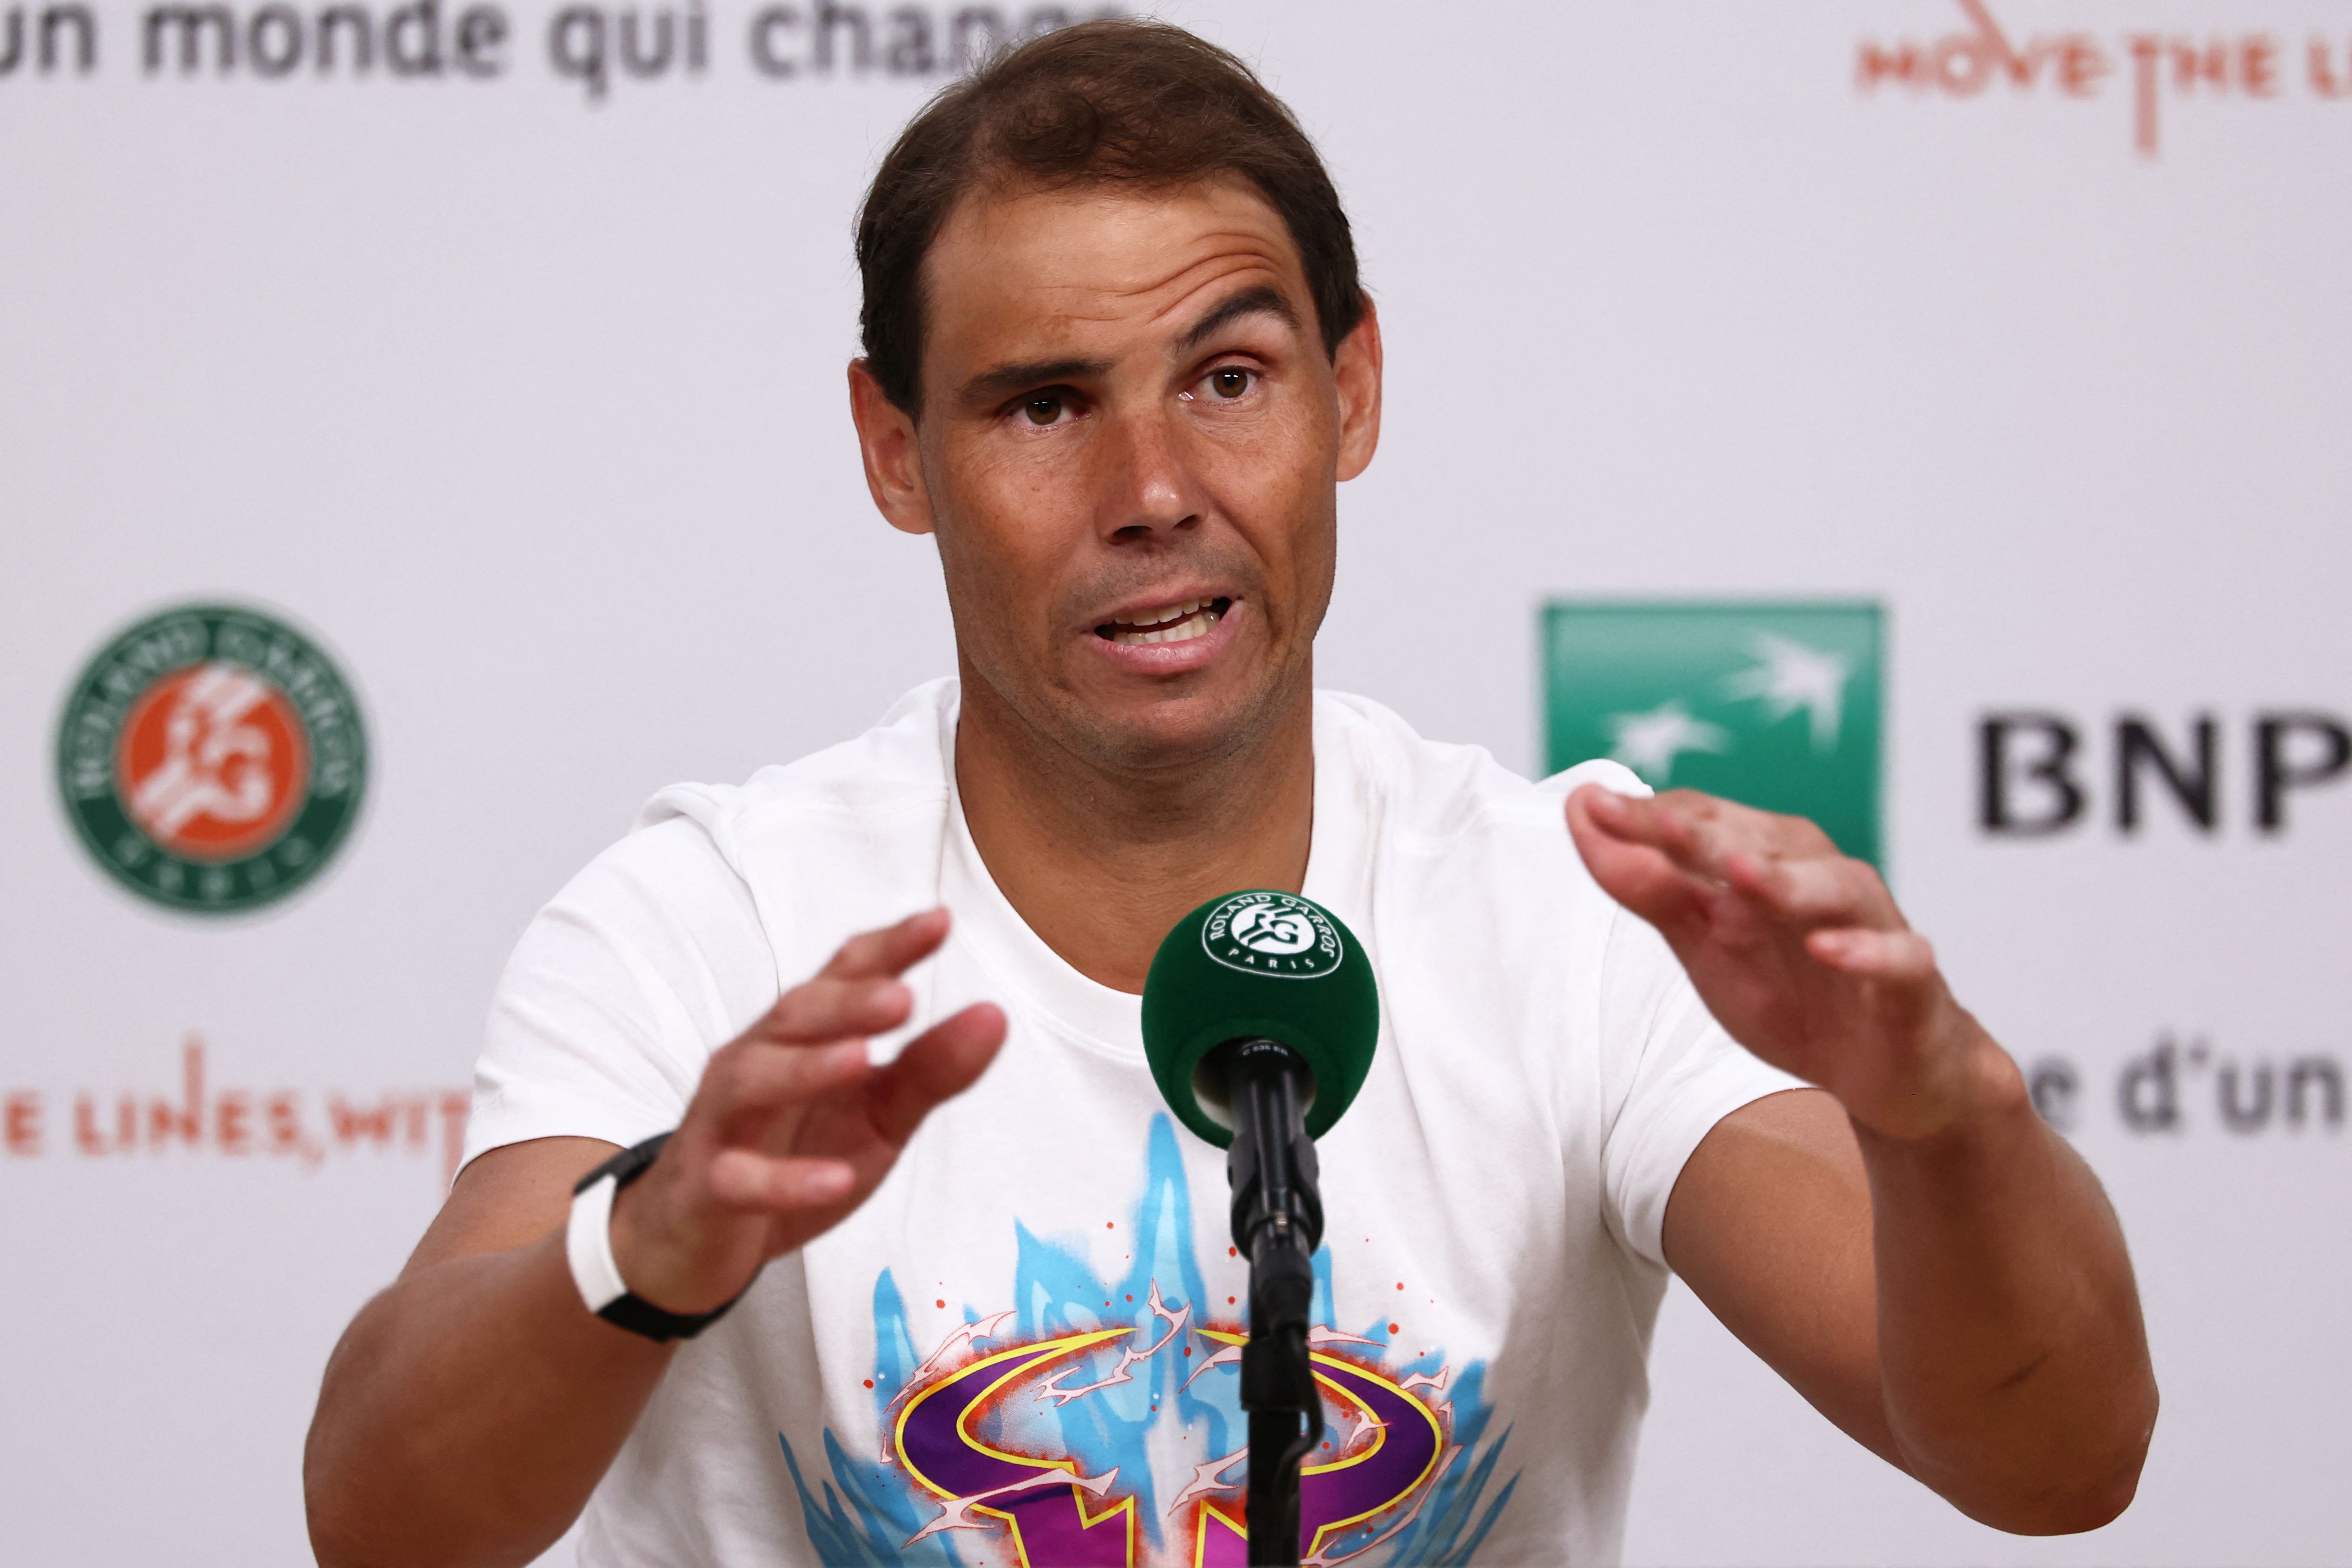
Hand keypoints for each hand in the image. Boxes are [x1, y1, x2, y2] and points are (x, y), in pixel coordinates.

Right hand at [608, 909, 1004, 1313]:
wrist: (697, 1239)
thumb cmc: (795, 1153)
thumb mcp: (876, 1115)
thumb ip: (929, 1069)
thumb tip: (994, 1016)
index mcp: (800, 1037)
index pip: (842, 977)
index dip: (887, 949)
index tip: (940, 922)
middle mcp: (754, 1061)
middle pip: (794, 1017)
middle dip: (847, 1002)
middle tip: (904, 996)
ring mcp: (723, 1122)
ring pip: (753, 1082)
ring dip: (806, 1069)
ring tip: (861, 1060)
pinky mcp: (705, 1186)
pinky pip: (740, 1179)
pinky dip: (785, 1180)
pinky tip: (834, 1180)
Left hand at [1565, 785, 2017, 1141]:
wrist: (1883, 1070)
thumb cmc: (1792, 991)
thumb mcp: (1704, 942)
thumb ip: (1646, 884)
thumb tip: (1582, 814)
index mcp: (1763, 864)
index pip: (1703, 822)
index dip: (1648, 817)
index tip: (1590, 806)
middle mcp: (1816, 880)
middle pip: (1763, 844)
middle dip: (1708, 835)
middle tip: (1657, 824)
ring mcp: (1868, 926)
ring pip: (1835, 886)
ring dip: (1788, 880)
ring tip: (1741, 874)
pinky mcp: (1911, 979)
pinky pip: (1898, 956)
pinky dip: (1866, 951)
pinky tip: (1829, 949)